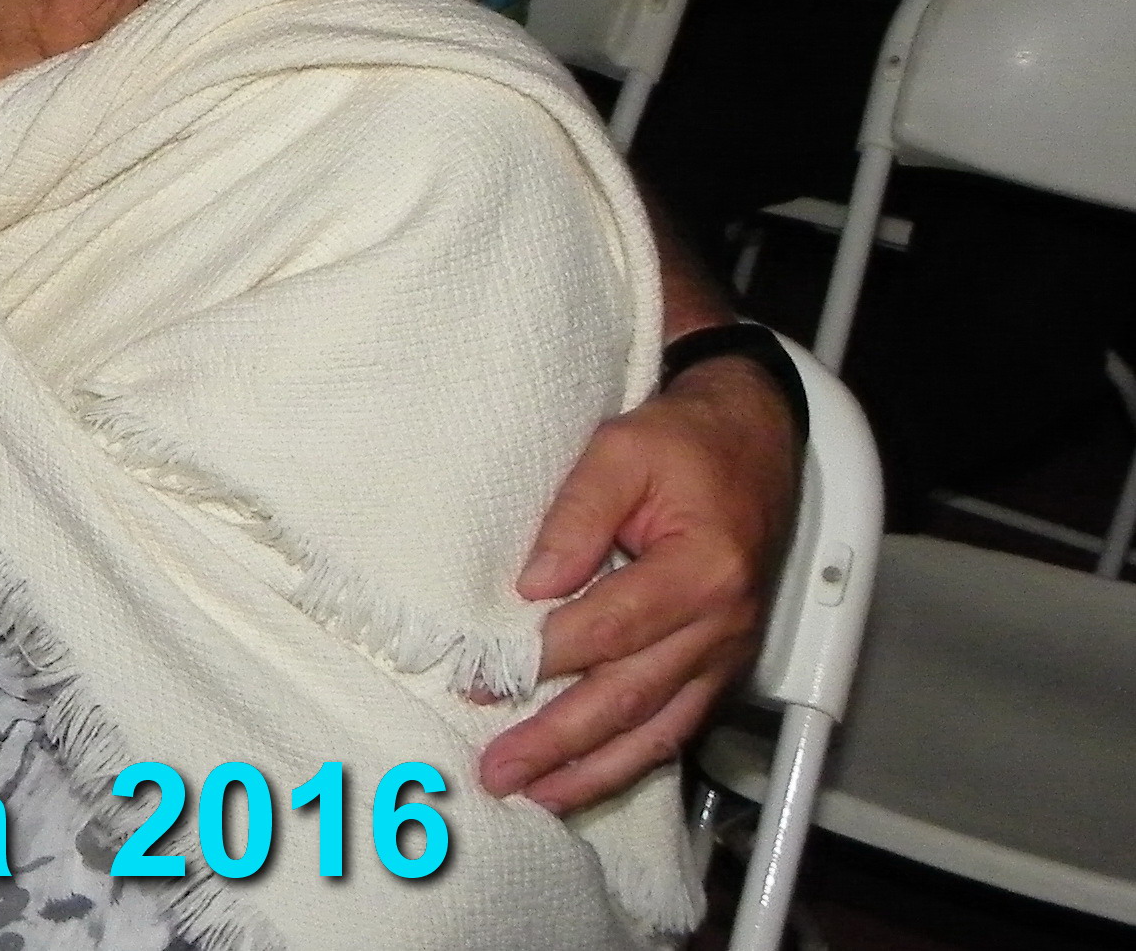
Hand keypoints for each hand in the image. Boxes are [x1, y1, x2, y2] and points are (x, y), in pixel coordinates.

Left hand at [482, 356, 797, 811]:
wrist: (754, 445)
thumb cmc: (684, 443)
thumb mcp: (622, 449)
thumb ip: (576, 513)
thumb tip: (534, 585)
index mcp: (702, 569)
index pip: (611, 626)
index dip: (546, 657)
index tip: (485, 678)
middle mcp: (722, 623)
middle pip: (631, 695)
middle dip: (561, 740)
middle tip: (502, 770)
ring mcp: (726, 652)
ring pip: (658, 728)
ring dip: (594, 769)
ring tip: (536, 795)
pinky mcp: (720, 666)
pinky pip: (676, 726)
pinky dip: (630, 759)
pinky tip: (586, 778)